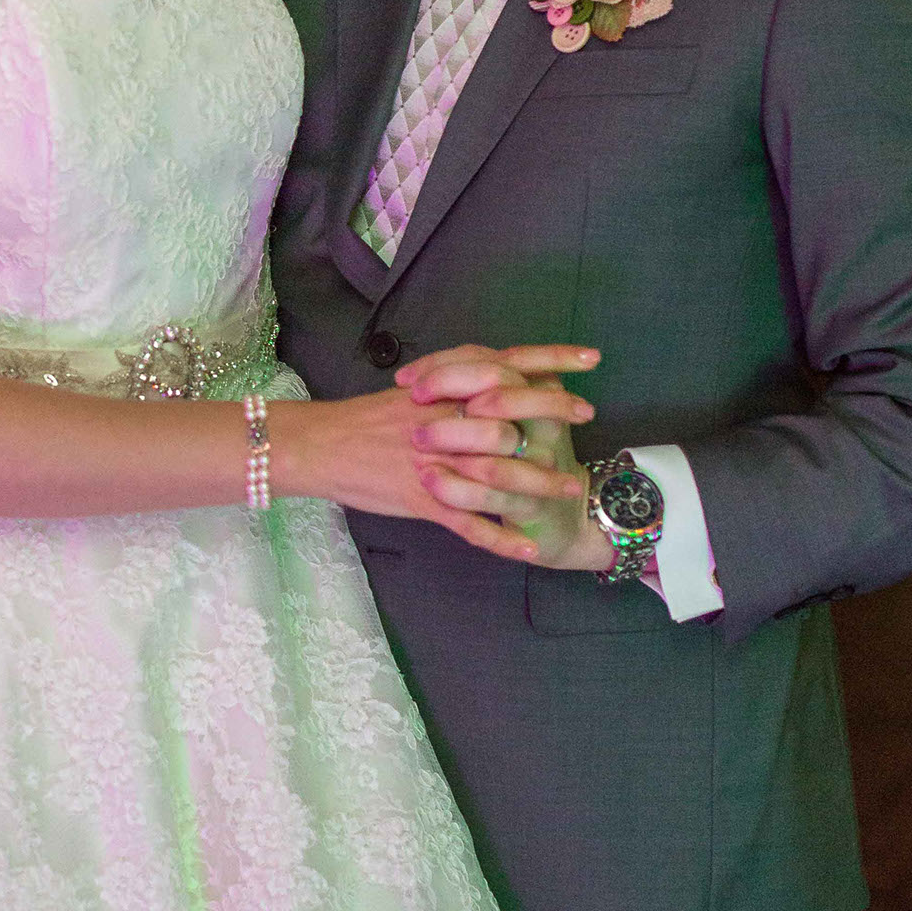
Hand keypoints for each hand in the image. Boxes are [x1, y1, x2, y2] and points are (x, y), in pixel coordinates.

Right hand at [274, 344, 600, 563]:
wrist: (320, 446)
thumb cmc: (365, 418)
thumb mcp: (413, 389)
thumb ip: (456, 381)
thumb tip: (499, 373)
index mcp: (443, 389)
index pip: (505, 363)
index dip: (551, 362)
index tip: (591, 361)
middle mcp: (444, 419)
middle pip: (510, 415)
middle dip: (554, 419)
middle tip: (587, 420)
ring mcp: (436, 462)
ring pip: (497, 472)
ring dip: (539, 483)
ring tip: (569, 490)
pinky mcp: (424, 499)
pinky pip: (468, 523)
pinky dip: (500, 539)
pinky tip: (527, 550)